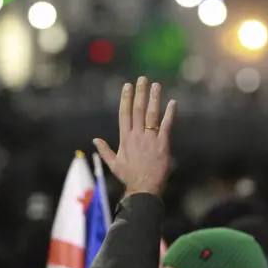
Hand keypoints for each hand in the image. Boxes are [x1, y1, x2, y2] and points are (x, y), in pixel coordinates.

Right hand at [93, 76, 176, 196]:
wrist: (144, 188)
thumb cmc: (129, 177)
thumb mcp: (113, 164)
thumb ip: (104, 150)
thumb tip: (95, 139)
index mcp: (125, 139)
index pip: (124, 113)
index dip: (126, 98)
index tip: (127, 86)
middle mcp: (136, 136)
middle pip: (138, 109)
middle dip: (140, 93)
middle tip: (142, 79)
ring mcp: (150, 139)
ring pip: (151, 114)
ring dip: (154, 98)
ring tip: (156, 85)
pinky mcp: (162, 144)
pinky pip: (166, 125)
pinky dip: (169, 113)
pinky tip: (173, 102)